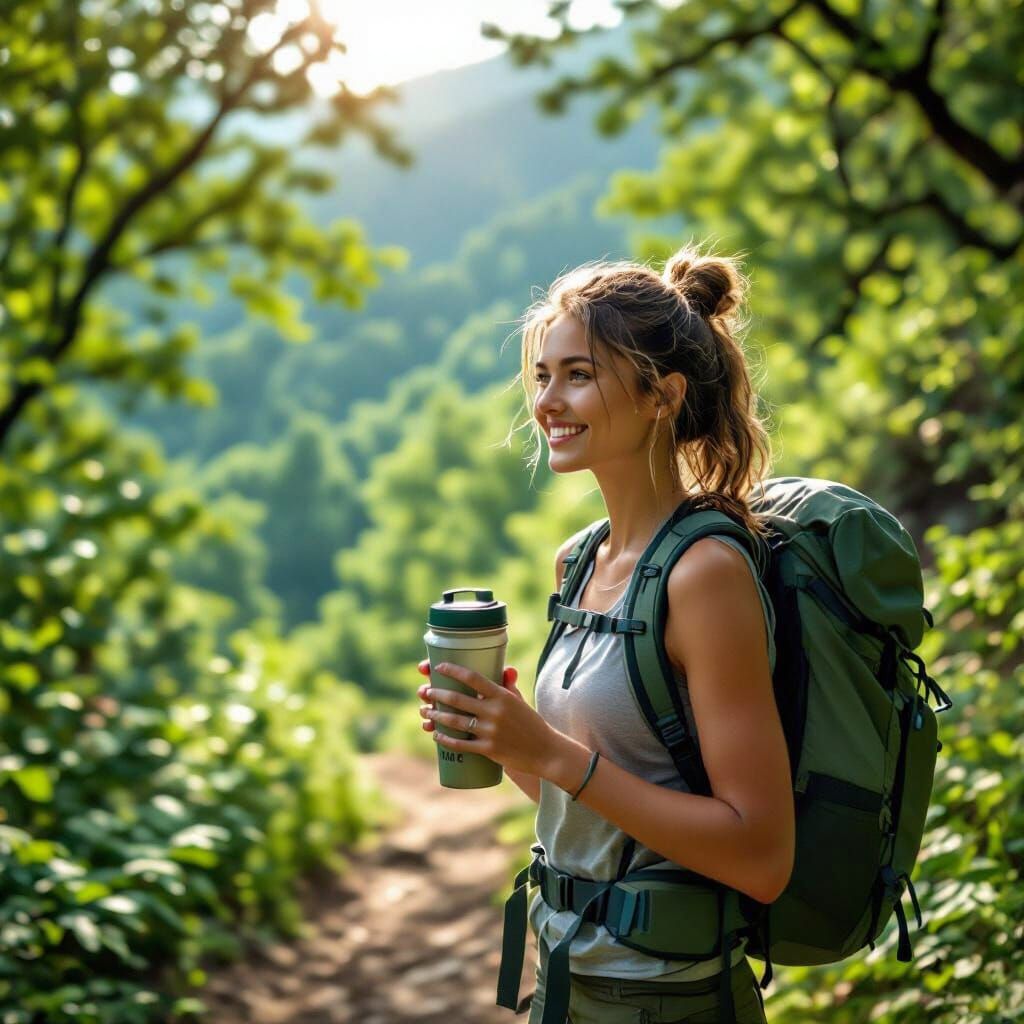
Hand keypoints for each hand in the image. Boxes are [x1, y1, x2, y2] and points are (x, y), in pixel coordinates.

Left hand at [416, 659, 559, 776]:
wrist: (545, 751)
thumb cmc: (531, 723)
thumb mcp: (519, 701)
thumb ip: (507, 686)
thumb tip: (504, 669)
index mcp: (502, 695)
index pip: (473, 678)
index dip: (453, 670)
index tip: (438, 667)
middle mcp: (495, 711)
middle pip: (458, 699)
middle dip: (437, 694)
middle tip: (426, 691)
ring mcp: (491, 731)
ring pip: (455, 721)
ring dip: (436, 715)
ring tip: (426, 711)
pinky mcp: (488, 749)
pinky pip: (461, 744)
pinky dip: (445, 739)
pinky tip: (436, 735)